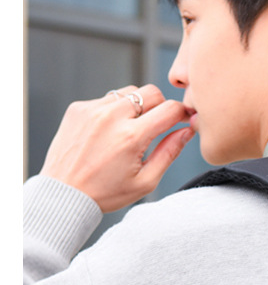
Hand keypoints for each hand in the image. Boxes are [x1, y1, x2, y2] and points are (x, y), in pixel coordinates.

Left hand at [40, 84, 193, 212]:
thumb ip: (169, 153)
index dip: (182, 113)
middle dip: (160, 106)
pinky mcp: (78, 107)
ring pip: (129, 92)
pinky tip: (108, 133)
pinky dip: (113, 111)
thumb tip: (186, 131)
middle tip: (156, 126)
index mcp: (131, 137)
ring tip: (129, 131)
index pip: (169, 109)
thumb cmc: (104, 193)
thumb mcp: (145, 182)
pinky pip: (106, 99)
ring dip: (136, 107)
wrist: (64, 193)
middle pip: (151, 92)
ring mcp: (93, 109)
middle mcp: (112, 117)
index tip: (182, 120)